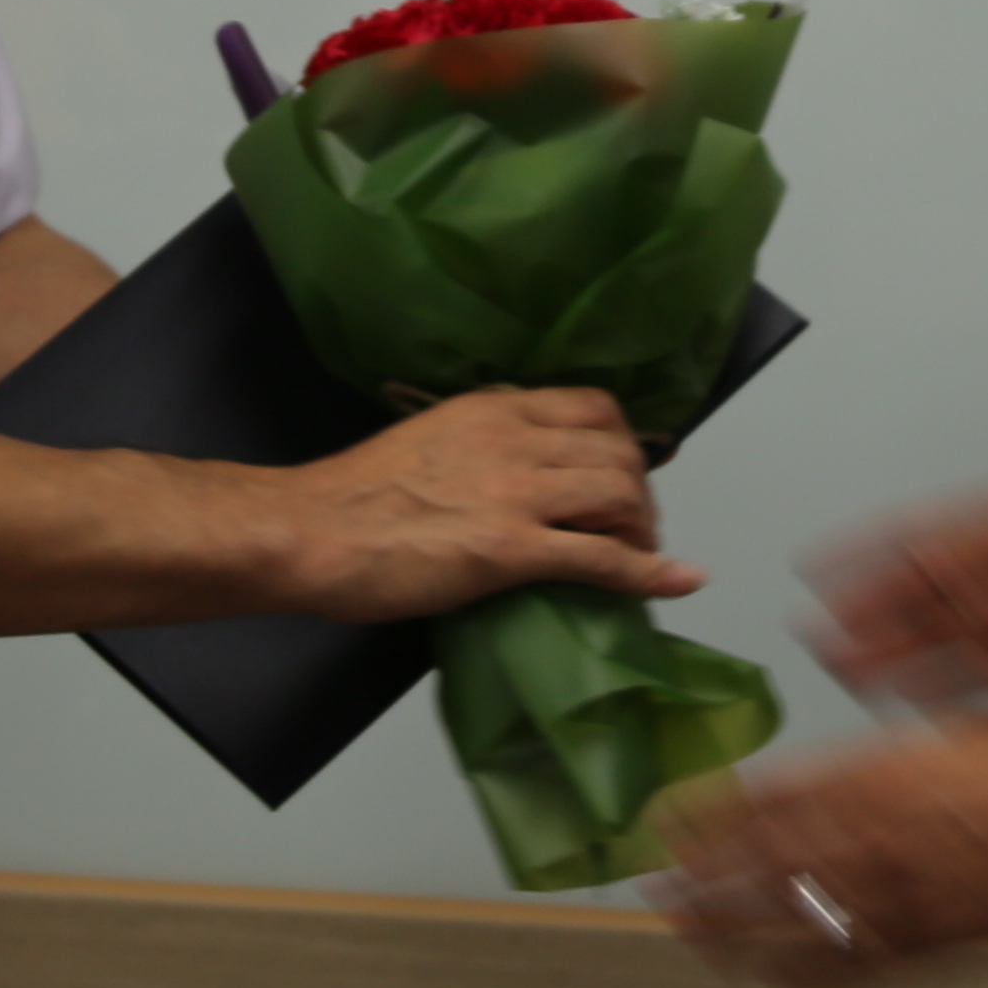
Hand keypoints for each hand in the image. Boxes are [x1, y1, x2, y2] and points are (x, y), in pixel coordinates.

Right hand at [268, 389, 690, 622]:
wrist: (311, 531)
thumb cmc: (353, 497)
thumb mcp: (429, 438)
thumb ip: (481, 443)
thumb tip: (513, 471)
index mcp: (495, 408)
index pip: (593, 407)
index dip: (622, 444)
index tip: (620, 476)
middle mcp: (517, 438)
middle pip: (619, 451)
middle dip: (640, 492)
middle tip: (633, 528)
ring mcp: (518, 493)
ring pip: (620, 495)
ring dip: (643, 530)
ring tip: (637, 556)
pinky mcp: (512, 549)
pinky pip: (604, 557)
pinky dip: (650, 571)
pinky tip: (676, 581)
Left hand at [658, 716, 987, 987]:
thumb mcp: (934, 738)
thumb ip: (873, 767)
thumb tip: (829, 784)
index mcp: (862, 776)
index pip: (756, 803)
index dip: (703, 820)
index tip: (666, 827)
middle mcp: (863, 835)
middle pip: (751, 867)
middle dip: (696, 882)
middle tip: (657, 892)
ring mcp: (890, 894)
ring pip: (784, 924)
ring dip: (731, 935)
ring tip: (699, 940)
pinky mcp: (923, 943)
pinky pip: (844, 972)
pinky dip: (803, 979)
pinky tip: (779, 984)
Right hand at [806, 484, 987, 698]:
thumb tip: (930, 567)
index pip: (908, 543)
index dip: (857, 557)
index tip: (810, 570)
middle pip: (911, 600)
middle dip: (862, 619)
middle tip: (814, 638)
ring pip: (935, 645)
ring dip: (890, 660)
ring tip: (844, 674)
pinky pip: (976, 681)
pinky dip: (942, 692)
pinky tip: (910, 703)